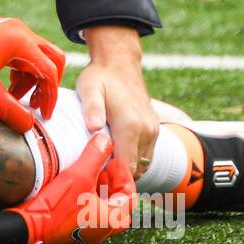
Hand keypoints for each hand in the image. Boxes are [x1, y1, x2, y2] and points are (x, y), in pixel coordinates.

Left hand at [0, 1, 65, 133]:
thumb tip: (28, 126)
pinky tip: (6, 87)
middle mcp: (20, 31)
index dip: (50, 97)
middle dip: (47, 85)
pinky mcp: (0, 32)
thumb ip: (8, 109)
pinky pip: (20, 53)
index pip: (49, 72)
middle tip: (36, 106)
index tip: (44, 116)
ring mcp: (10, 29)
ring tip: (14, 100)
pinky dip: (19, 72)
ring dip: (31, 80)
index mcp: (21, 41)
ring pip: (34, 57)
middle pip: (51, 58)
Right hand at [14, 132, 136, 243]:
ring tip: (90, 172)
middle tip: (104, 167)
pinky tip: (75, 186)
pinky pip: (90, 214)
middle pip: (118, 204)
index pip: (130, 195)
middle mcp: (103, 230)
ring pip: (104, 209)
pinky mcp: (73, 232)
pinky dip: (89, 199)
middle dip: (113, 183)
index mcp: (112, 220)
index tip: (114, 160)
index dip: (124, 174)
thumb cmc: (56, 206)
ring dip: (101, 190)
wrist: (28, 227)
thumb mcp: (78, 175)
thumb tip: (105, 139)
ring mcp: (88, 234)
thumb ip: (95, 155)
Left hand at [76, 25, 158, 175]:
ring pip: (141, 164)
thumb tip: (94, 127)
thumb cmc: (100, 77)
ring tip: (102, 165)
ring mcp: (153, 130)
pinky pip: (145, 155)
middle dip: (116, 177)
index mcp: (131, 126)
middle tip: (94, 176)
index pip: (125, 167)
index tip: (93, 180)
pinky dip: (132, 160)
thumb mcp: (89, 89)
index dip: (110, 179)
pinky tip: (114, 155)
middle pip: (134, 170)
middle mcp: (147, 131)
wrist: (120, 63)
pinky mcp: (154, 129)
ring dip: (125, 169)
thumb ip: (92, 109)